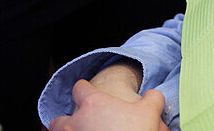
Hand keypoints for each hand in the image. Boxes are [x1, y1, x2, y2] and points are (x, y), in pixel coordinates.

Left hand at [49, 79, 167, 130]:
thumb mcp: (150, 112)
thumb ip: (152, 98)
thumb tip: (154, 96)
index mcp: (92, 104)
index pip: (79, 88)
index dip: (85, 90)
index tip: (90, 94)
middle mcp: (76, 123)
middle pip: (59, 120)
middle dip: (66, 123)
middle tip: (80, 125)